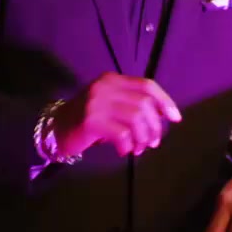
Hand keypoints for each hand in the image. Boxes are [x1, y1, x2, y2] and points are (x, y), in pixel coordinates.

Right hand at [52, 73, 183, 157]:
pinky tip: (124, 151)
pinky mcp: (91, 121)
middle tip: (153, 142)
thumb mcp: (110, 105)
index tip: (175, 118)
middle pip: (144, 104)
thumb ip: (131, 105)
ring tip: (139, 149)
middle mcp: (105, 87)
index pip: (146, 85)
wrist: (55, 129)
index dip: (164, 101)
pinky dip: (128, 146)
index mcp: (112, 80)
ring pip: (135, 119)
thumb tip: (161, 117)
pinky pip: (122, 134)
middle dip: (154, 126)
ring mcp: (97, 103)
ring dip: (143, 138)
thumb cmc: (87, 119)